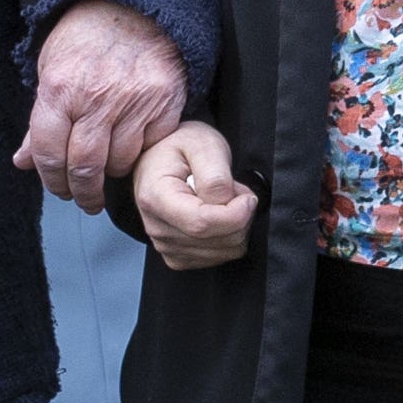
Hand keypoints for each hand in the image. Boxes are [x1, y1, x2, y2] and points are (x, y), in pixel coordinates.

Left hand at [22, 1, 188, 209]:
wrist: (135, 6)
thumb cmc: (87, 36)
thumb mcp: (51, 67)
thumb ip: (40, 119)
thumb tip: (24, 161)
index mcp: (59, 89)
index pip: (48, 153)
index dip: (51, 180)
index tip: (59, 189)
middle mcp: (96, 98)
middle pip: (85, 167)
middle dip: (82, 193)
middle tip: (85, 200)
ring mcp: (133, 102)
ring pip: (120, 162)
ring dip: (111, 174)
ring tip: (107, 169)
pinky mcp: (164, 104)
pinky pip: (150, 146)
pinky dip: (140, 153)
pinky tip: (132, 145)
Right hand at [131, 120, 257, 268]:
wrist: (161, 157)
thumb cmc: (179, 147)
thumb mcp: (201, 145)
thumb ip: (215, 176)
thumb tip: (227, 204)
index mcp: (155, 197)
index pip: (201, 223)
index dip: (235, 214)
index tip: (247, 197)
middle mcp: (156, 227)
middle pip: (216, 240)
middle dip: (240, 217)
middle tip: (234, 190)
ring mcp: (165, 245)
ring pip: (224, 251)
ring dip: (235, 226)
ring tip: (223, 199)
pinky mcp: (178, 256)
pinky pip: (219, 258)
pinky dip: (228, 237)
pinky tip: (217, 215)